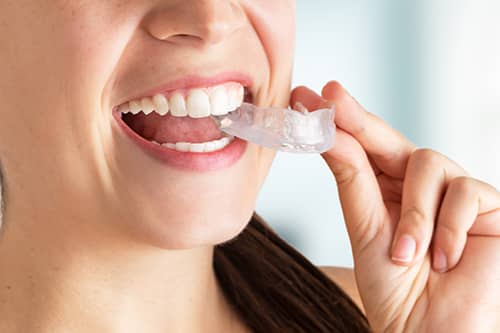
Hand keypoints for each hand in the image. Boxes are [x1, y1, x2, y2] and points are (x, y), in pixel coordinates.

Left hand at [291, 82, 499, 332]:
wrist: (431, 332)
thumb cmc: (396, 289)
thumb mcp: (365, 228)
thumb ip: (353, 179)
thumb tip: (330, 132)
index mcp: (386, 189)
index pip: (361, 147)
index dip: (337, 121)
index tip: (306, 96)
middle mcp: (419, 184)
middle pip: (390, 139)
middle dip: (359, 120)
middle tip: (331, 97)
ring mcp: (454, 191)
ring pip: (428, 163)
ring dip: (414, 214)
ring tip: (408, 254)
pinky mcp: (487, 205)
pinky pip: (465, 191)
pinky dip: (446, 228)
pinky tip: (445, 259)